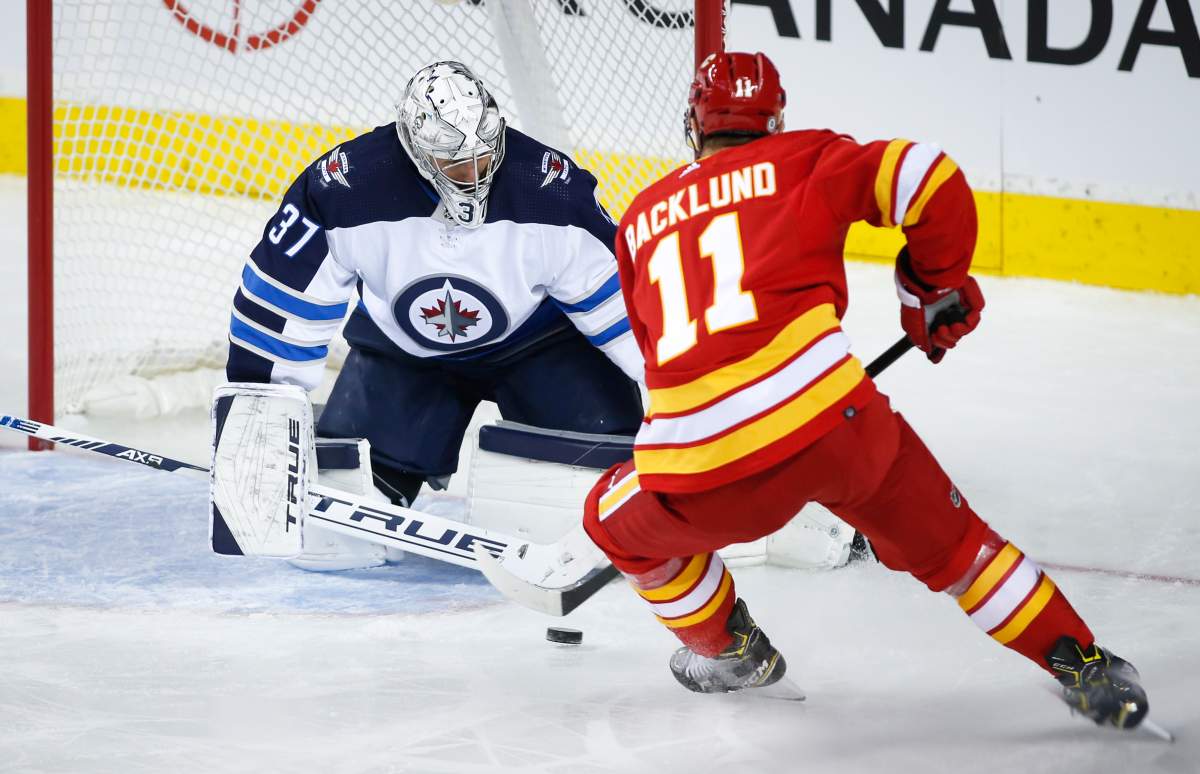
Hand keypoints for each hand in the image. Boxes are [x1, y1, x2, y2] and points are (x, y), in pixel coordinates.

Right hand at [895, 248, 983, 362]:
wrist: (924, 282)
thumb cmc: (915, 301)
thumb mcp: (911, 324)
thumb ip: (920, 339)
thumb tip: (928, 350)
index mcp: (932, 315)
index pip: (940, 335)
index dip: (939, 346)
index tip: (935, 357)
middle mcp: (945, 312)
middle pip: (952, 337)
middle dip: (944, 341)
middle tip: (937, 333)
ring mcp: (958, 307)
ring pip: (963, 331)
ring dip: (954, 335)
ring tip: (945, 328)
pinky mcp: (970, 302)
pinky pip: (973, 320)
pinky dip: (967, 325)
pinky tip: (957, 323)